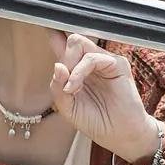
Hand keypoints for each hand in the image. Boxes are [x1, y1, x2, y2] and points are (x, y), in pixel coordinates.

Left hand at [47, 20, 158, 161]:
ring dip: (69, 65)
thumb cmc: (96, 122)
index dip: (54, 36)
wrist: (119, 136)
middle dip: (62, 56)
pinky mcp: (118, 64)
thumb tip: (57, 66)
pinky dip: (79, 71)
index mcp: (77, 69)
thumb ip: (57, 87)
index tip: (45, 29)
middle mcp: (91, 62)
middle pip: (71, 40)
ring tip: (70, 88)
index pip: (64, 45)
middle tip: (63, 79)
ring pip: (79, 43)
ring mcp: (104, 62)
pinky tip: (74, 86)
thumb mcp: (67, 108)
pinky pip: (93, 57)